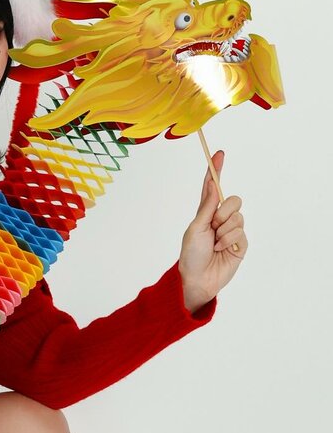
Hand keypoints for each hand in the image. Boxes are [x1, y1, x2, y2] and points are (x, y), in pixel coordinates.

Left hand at [178, 150, 247, 310]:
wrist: (198, 278)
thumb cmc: (191, 254)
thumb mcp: (196, 228)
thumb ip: (207, 207)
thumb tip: (212, 183)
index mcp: (206, 212)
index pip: (213, 188)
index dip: (216, 171)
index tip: (219, 154)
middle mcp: (220, 219)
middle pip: (234, 200)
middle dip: (223, 213)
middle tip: (213, 227)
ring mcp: (232, 231)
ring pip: (238, 218)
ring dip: (225, 232)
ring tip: (215, 244)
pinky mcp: (240, 244)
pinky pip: (241, 234)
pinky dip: (230, 242)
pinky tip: (223, 251)